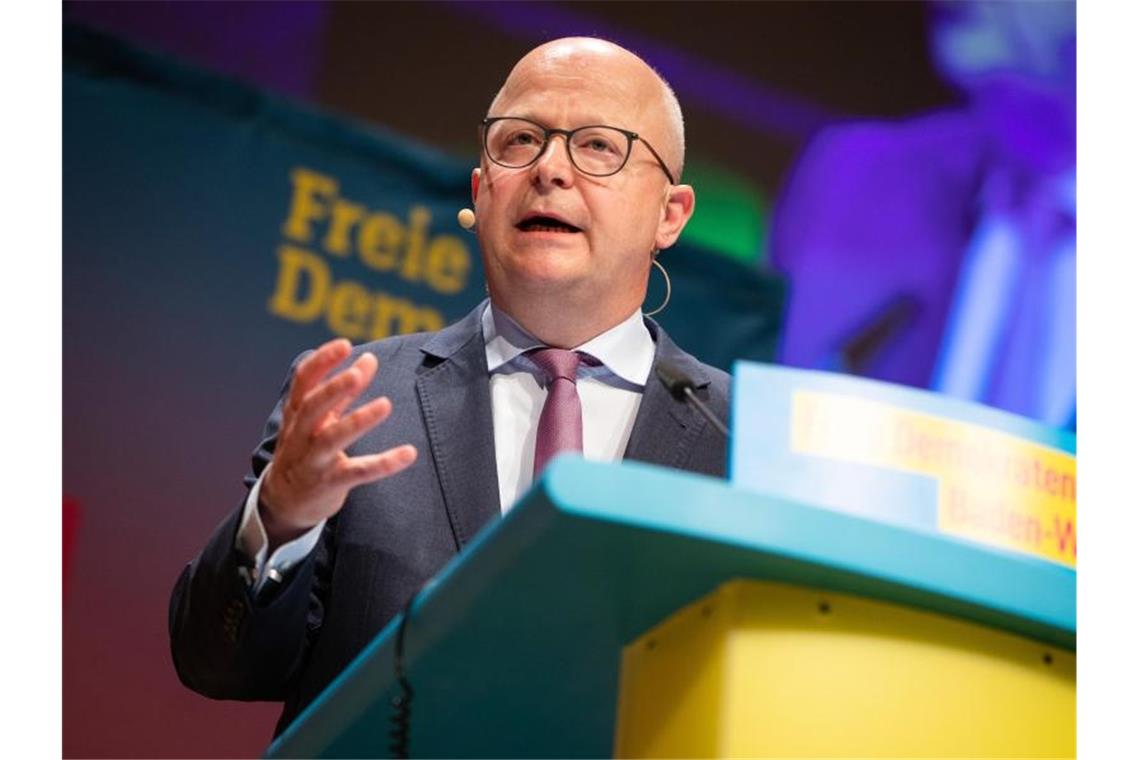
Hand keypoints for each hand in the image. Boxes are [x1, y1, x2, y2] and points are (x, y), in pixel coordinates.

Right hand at [259, 338, 416, 547]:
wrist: (284, 501)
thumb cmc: (306, 448)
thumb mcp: (319, 418)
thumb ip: (344, 390)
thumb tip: (369, 358)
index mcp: (297, 413)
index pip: (303, 382)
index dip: (321, 362)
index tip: (344, 344)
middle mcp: (301, 434)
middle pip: (313, 407)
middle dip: (334, 389)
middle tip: (358, 373)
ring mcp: (314, 460)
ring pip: (333, 439)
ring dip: (358, 421)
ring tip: (385, 404)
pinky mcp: (330, 483)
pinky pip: (358, 472)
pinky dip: (383, 464)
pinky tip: (408, 453)